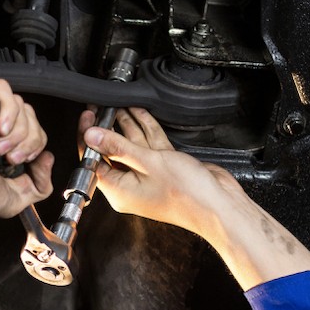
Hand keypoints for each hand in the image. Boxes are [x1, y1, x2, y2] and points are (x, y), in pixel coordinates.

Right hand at [0, 80, 52, 254]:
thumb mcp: (14, 198)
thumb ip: (40, 185)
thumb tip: (48, 157)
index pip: (32, 129)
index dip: (35, 144)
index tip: (21, 163)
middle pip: (29, 114)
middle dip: (27, 139)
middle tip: (9, 159)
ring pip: (18, 102)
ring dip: (17, 129)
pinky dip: (8, 108)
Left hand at [81, 107, 309, 289]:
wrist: (220, 206)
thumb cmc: (187, 195)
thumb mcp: (147, 163)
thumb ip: (118, 146)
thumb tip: (92, 135)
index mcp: (119, 191)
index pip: (94, 160)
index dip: (89, 136)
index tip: (88, 115)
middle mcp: (131, 185)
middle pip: (112, 150)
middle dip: (107, 126)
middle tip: (100, 105)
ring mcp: (148, 176)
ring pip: (132, 145)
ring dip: (126, 124)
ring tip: (116, 103)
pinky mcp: (164, 168)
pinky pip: (149, 145)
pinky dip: (144, 129)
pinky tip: (138, 112)